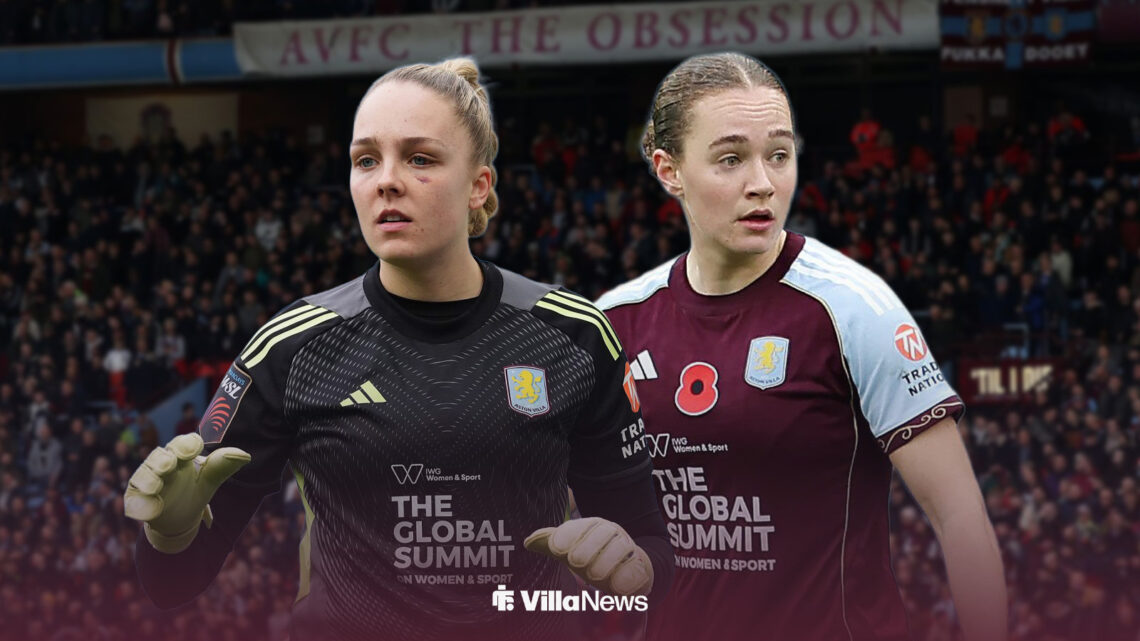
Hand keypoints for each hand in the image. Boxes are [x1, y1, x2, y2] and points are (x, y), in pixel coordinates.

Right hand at [124, 433, 249, 553]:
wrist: (178, 521)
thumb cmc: (193, 492)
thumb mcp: (209, 481)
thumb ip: (221, 467)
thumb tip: (245, 455)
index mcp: (179, 456)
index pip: (180, 444)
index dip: (187, 444)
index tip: (198, 445)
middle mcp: (159, 465)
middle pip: (157, 457)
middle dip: (162, 460)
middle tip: (170, 464)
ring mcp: (145, 483)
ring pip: (142, 477)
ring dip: (148, 480)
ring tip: (156, 487)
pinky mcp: (136, 502)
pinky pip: (133, 502)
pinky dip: (140, 505)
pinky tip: (150, 512)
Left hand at [524, 517, 652, 595]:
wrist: (627, 567)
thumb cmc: (592, 556)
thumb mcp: (569, 550)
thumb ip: (549, 543)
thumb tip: (528, 541)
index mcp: (591, 526)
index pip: (580, 526)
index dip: (567, 535)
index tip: (555, 549)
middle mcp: (611, 533)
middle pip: (602, 532)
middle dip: (588, 547)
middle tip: (576, 562)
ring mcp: (628, 548)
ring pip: (621, 548)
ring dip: (607, 561)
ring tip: (596, 576)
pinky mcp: (641, 566)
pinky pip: (638, 568)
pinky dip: (628, 577)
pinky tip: (618, 588)